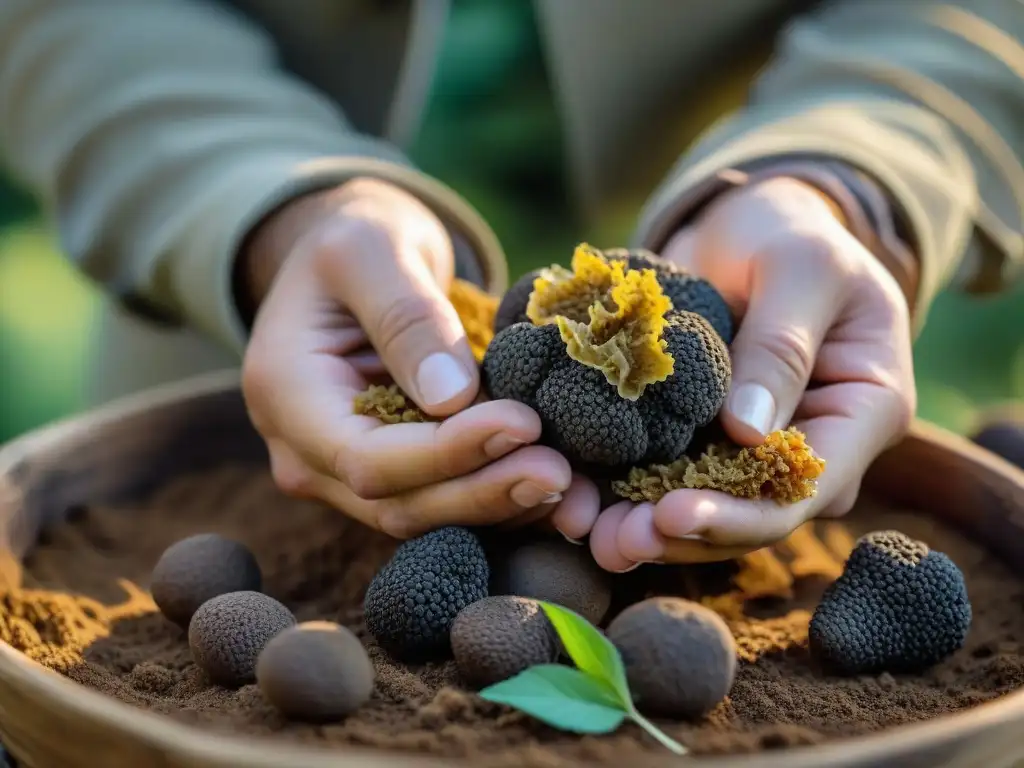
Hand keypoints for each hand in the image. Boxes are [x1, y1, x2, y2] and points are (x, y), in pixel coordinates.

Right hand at [240, 178, 571, 537]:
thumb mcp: (370, 249)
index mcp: (286, 395)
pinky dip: (500, 495)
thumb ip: (406, 316)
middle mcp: (307, 453)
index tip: (524, 425)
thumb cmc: (355, 241)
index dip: (447, 453)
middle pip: (398, 504)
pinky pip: (444, 500)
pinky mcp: (392, 474)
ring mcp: (344, 473)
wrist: (350, 262)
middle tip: (562, 473)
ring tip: (573, 487)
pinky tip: (558, 488)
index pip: (366, 457)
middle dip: (483, 492)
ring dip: (500, 504)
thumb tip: (452, 397)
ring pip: (426, 515)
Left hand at [553, 177, 915, 570]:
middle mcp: (812, 447)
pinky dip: (624, 490)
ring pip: (704, 507)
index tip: (669, 514)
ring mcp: (756, 449)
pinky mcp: (705, 440)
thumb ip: (781, 346)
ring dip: (644, 526)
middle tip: (612, 541)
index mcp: (862, 413)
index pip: (801, 488)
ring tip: (584, 527)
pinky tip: (578, 497)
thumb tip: (747, 433)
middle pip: (748, 516)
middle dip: (680, 535)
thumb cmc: (792, 235)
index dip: (736, 515)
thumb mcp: (802, 269)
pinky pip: (668, 475)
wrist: (751, 226)